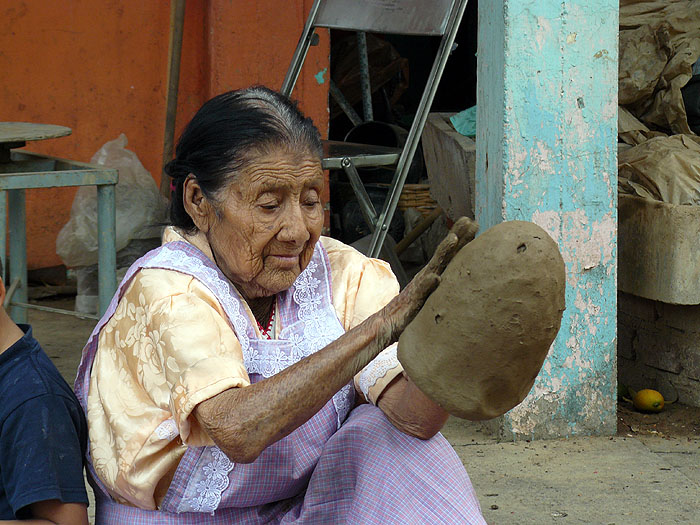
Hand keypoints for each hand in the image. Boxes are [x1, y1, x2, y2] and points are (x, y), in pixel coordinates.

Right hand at [378, 217, 478, 344]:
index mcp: (433, 276)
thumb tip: (461, 280)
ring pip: (433, 268)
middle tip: (469, 221)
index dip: (462, 239)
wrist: (387, 325)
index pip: (450, 255)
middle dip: (456, 236)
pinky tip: (435, 278)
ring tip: (454, 239)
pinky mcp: (411, 303)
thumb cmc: (412, 312)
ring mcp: (418, 289)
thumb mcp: (433, 298)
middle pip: (444, 254)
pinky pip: (420, 294)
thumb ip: (445, 288)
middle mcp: (426, 278)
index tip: (474, 224)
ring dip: (443, 253)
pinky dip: (428, 285)